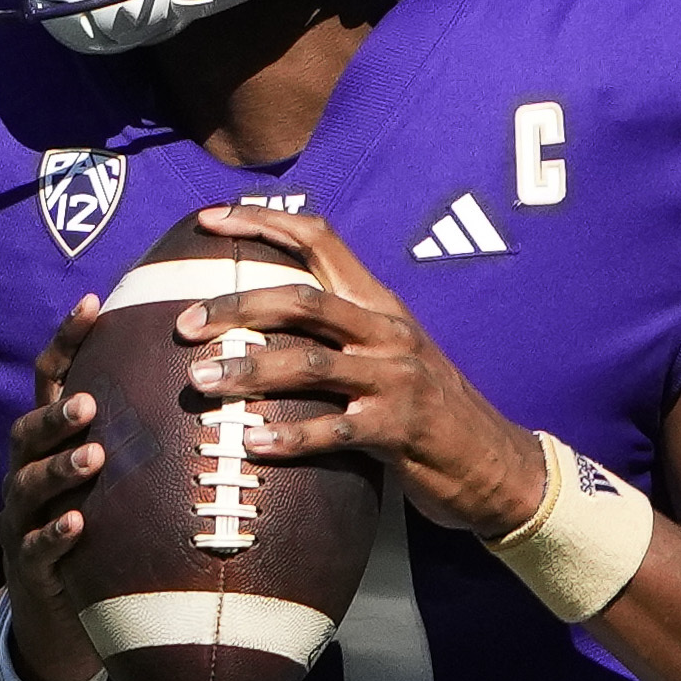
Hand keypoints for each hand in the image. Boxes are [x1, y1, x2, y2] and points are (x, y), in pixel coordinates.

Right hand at [0, 288, 116, 680]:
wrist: (62, 620)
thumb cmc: (103, 534)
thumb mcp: (116, 479)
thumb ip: (143, 432)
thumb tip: (214, 372)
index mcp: (50, 442)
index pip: (51, 378)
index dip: (67, 340)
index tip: (93, 303)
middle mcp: (26, 473)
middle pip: (28, 430)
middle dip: (57, 414)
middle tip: (91, 403)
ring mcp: (21, 521)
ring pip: (29, 485)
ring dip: (59, 469)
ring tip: (93, 459)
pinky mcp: (27, 568)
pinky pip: (36, 546)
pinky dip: (55, 533)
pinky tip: (78, 524)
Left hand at [176, 202, 540, 534]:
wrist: (495, 461)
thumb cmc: (428, 407)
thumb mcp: (390, 352)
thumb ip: (338, 329)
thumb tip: (262, 316)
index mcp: (379, 304)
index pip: (320, 240)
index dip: (263, 221)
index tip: (210, 219)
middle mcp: (386, 332)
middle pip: (302, 300)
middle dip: (237, 306)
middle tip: (185, 324)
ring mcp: (393, 379)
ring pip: (308, 363)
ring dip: (248, 371)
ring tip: (200, 381)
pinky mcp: (398, 430)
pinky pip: (334, 430)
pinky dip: (290, 436)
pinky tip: (251, 443)